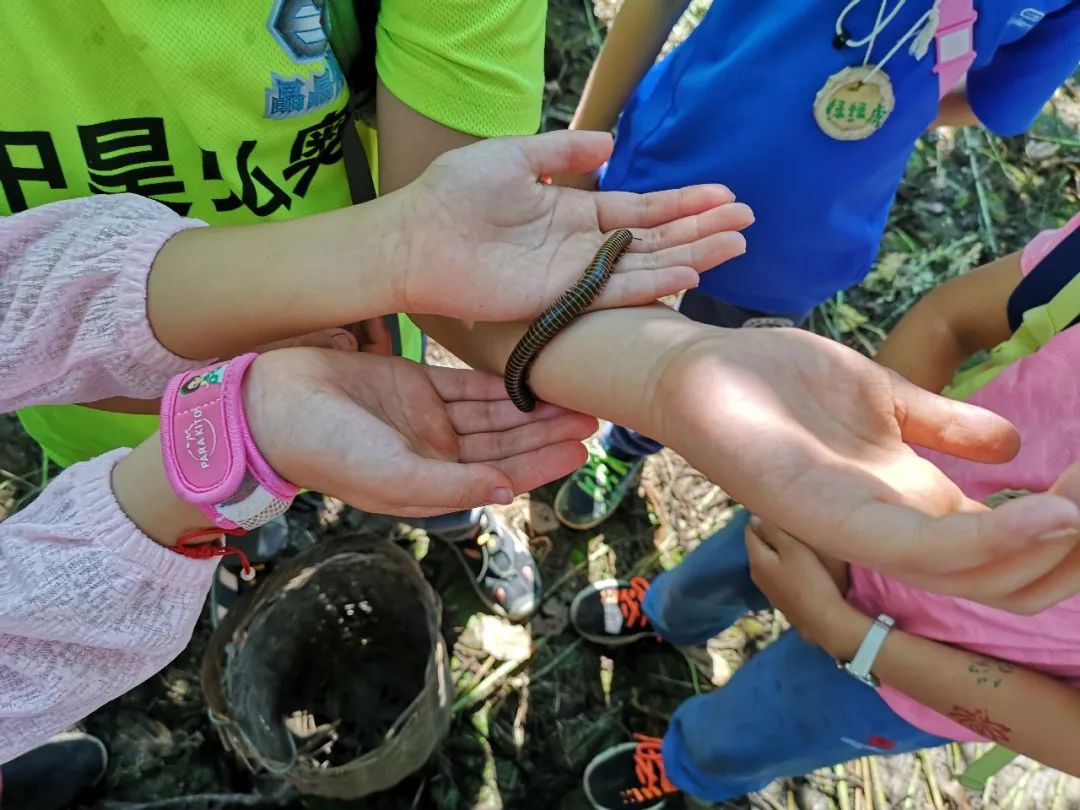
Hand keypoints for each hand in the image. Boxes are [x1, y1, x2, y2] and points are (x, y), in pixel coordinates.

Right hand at [243, 348, 596, 516]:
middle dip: (546, 433)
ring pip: (492, 414)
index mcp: (431, 484)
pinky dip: (498, 381)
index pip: (499, 475)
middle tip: (592, 414)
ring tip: (572, 395)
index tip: (580, 449)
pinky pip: (467, 384)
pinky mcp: (415, 385)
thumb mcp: (390, 476)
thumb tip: (506, 493)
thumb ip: (449, 486)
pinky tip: (529, 374)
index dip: (540, 464)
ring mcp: (427, 419)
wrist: (269, 403)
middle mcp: (435, 454)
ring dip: (530, 407)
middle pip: (505, 444)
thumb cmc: (322, 448)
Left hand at [395, 130, 751, 320]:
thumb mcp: (515, 155)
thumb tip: (609, 144)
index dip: (683, 204)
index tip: (724, 196)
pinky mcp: (561, 298)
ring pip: (646, 266)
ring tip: (736, 244)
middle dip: (702, 230)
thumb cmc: (455, 193)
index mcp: (576, 211)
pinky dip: (653, 283)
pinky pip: (616, 291)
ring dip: (692, 255)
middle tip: (747, 222)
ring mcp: (576, 274)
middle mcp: (584, 246)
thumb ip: (562, 151)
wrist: (417, 235)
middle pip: (656, 240)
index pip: (642, 210)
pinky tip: (689, 273)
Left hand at [655, 327, 1079, 611]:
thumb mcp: (883, 397)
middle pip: (1000, 573)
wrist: (704, 366)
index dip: (1062, 529)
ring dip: (1041, 552)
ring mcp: (859, 526)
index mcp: (908, 497)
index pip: (1003, 541)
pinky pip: (920, 548)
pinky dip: (988, 542)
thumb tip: (1014, 447)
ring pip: (972, 573)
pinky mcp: (827, 518)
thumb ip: (944, 424)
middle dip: (1068, 552)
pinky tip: (1045, 517)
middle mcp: (891, 523)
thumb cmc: (782, 380)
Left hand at [745, 517, 865, 655]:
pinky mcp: (779, 597)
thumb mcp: (793, 549)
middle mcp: (755, 574)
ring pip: (768, 560)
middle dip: (769, 534)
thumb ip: (773, 531)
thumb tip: (754, 517)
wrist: (823, 619)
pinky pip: (776, 572)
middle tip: (790, 525)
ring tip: (795, 542)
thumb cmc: (809, 579)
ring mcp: (767, 588)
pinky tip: (798, 564)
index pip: (749, 531)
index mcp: (756, 560)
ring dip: (777, 550)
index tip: (779, 513)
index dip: (761, 519)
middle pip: (758, 546)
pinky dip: (783, 564)